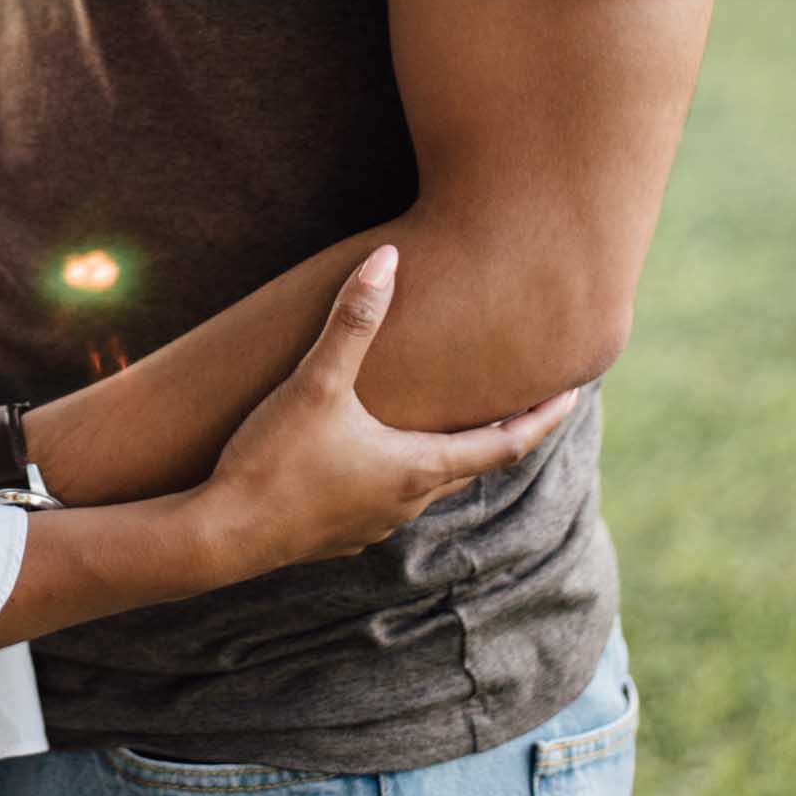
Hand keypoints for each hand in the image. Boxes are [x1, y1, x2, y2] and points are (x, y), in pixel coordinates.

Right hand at [193, 247, 579, 581]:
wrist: (221, 536)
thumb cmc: (273, 460)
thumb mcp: (316, 384)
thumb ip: (353, 322)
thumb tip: (388, 259)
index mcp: (417, 469)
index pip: (503, 445)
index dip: (542, 419)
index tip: (575, 396)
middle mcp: (406, 503)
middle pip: (471, 465)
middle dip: (500, 433)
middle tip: (524, 401)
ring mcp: (372, 524)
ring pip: (427, 485)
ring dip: (447, 454)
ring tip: (452, 421)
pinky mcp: (338, 534)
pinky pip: (385, 500)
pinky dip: (398, 472)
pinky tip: (374, 455)